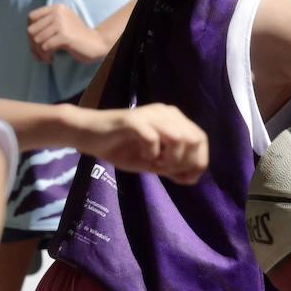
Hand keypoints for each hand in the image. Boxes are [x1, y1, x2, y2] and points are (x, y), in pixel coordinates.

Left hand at [27, 4, 108, 63]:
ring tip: (47, 57)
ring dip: (39, 53)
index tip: (35, 42)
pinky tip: (52, 59)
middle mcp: (57, 13)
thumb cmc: (77, 37)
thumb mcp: (62, 24)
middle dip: (32, 45)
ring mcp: (61, 23)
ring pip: (37, 40)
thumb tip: (28, 36)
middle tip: (40, 53)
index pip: (31, 17)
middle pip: (31, 30)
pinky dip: (46, 56)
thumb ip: (47, 25)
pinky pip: (45, 47)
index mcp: (56, 8)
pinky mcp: (64, 36)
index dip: (30, 31)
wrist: (96, 43)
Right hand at [78, 104, 207, 182]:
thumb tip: (192, 176)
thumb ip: (172, 166)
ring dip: (170, 159)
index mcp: (174, 119)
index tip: (181, 178)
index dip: (198, 162)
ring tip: (154, 164)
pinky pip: (153, 139)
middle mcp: (166, 112)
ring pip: (179, 138)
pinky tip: (143, 157)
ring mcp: (150, 114)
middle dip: (184, 162)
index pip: (201, 139)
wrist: (88, 135)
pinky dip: (151, 154)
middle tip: (164, 169)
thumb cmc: (120, 148)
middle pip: (194, 139)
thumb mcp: (152, 161)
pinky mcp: (133, 120)